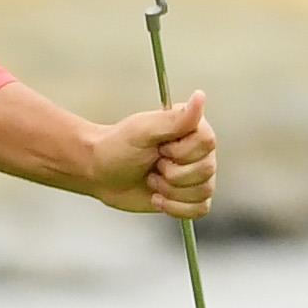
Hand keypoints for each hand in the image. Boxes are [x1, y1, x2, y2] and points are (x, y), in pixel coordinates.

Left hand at [89, 91, 215, 219]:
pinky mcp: (189, 196)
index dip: (181, 151)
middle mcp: (197, 150)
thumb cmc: (116, 148)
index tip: (160, 148)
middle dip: (173, 174)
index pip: (207, 142)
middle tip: (153, 164)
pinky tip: (158, 197)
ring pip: (203, 191)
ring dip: (171, 191)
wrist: (100, 173)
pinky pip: (200, 208)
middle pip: (207, 169)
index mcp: (190, 128)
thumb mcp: (143, 130)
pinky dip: (175, 207)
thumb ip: (175, 118)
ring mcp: (194, 174)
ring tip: (153, 179)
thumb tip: (200, 98)